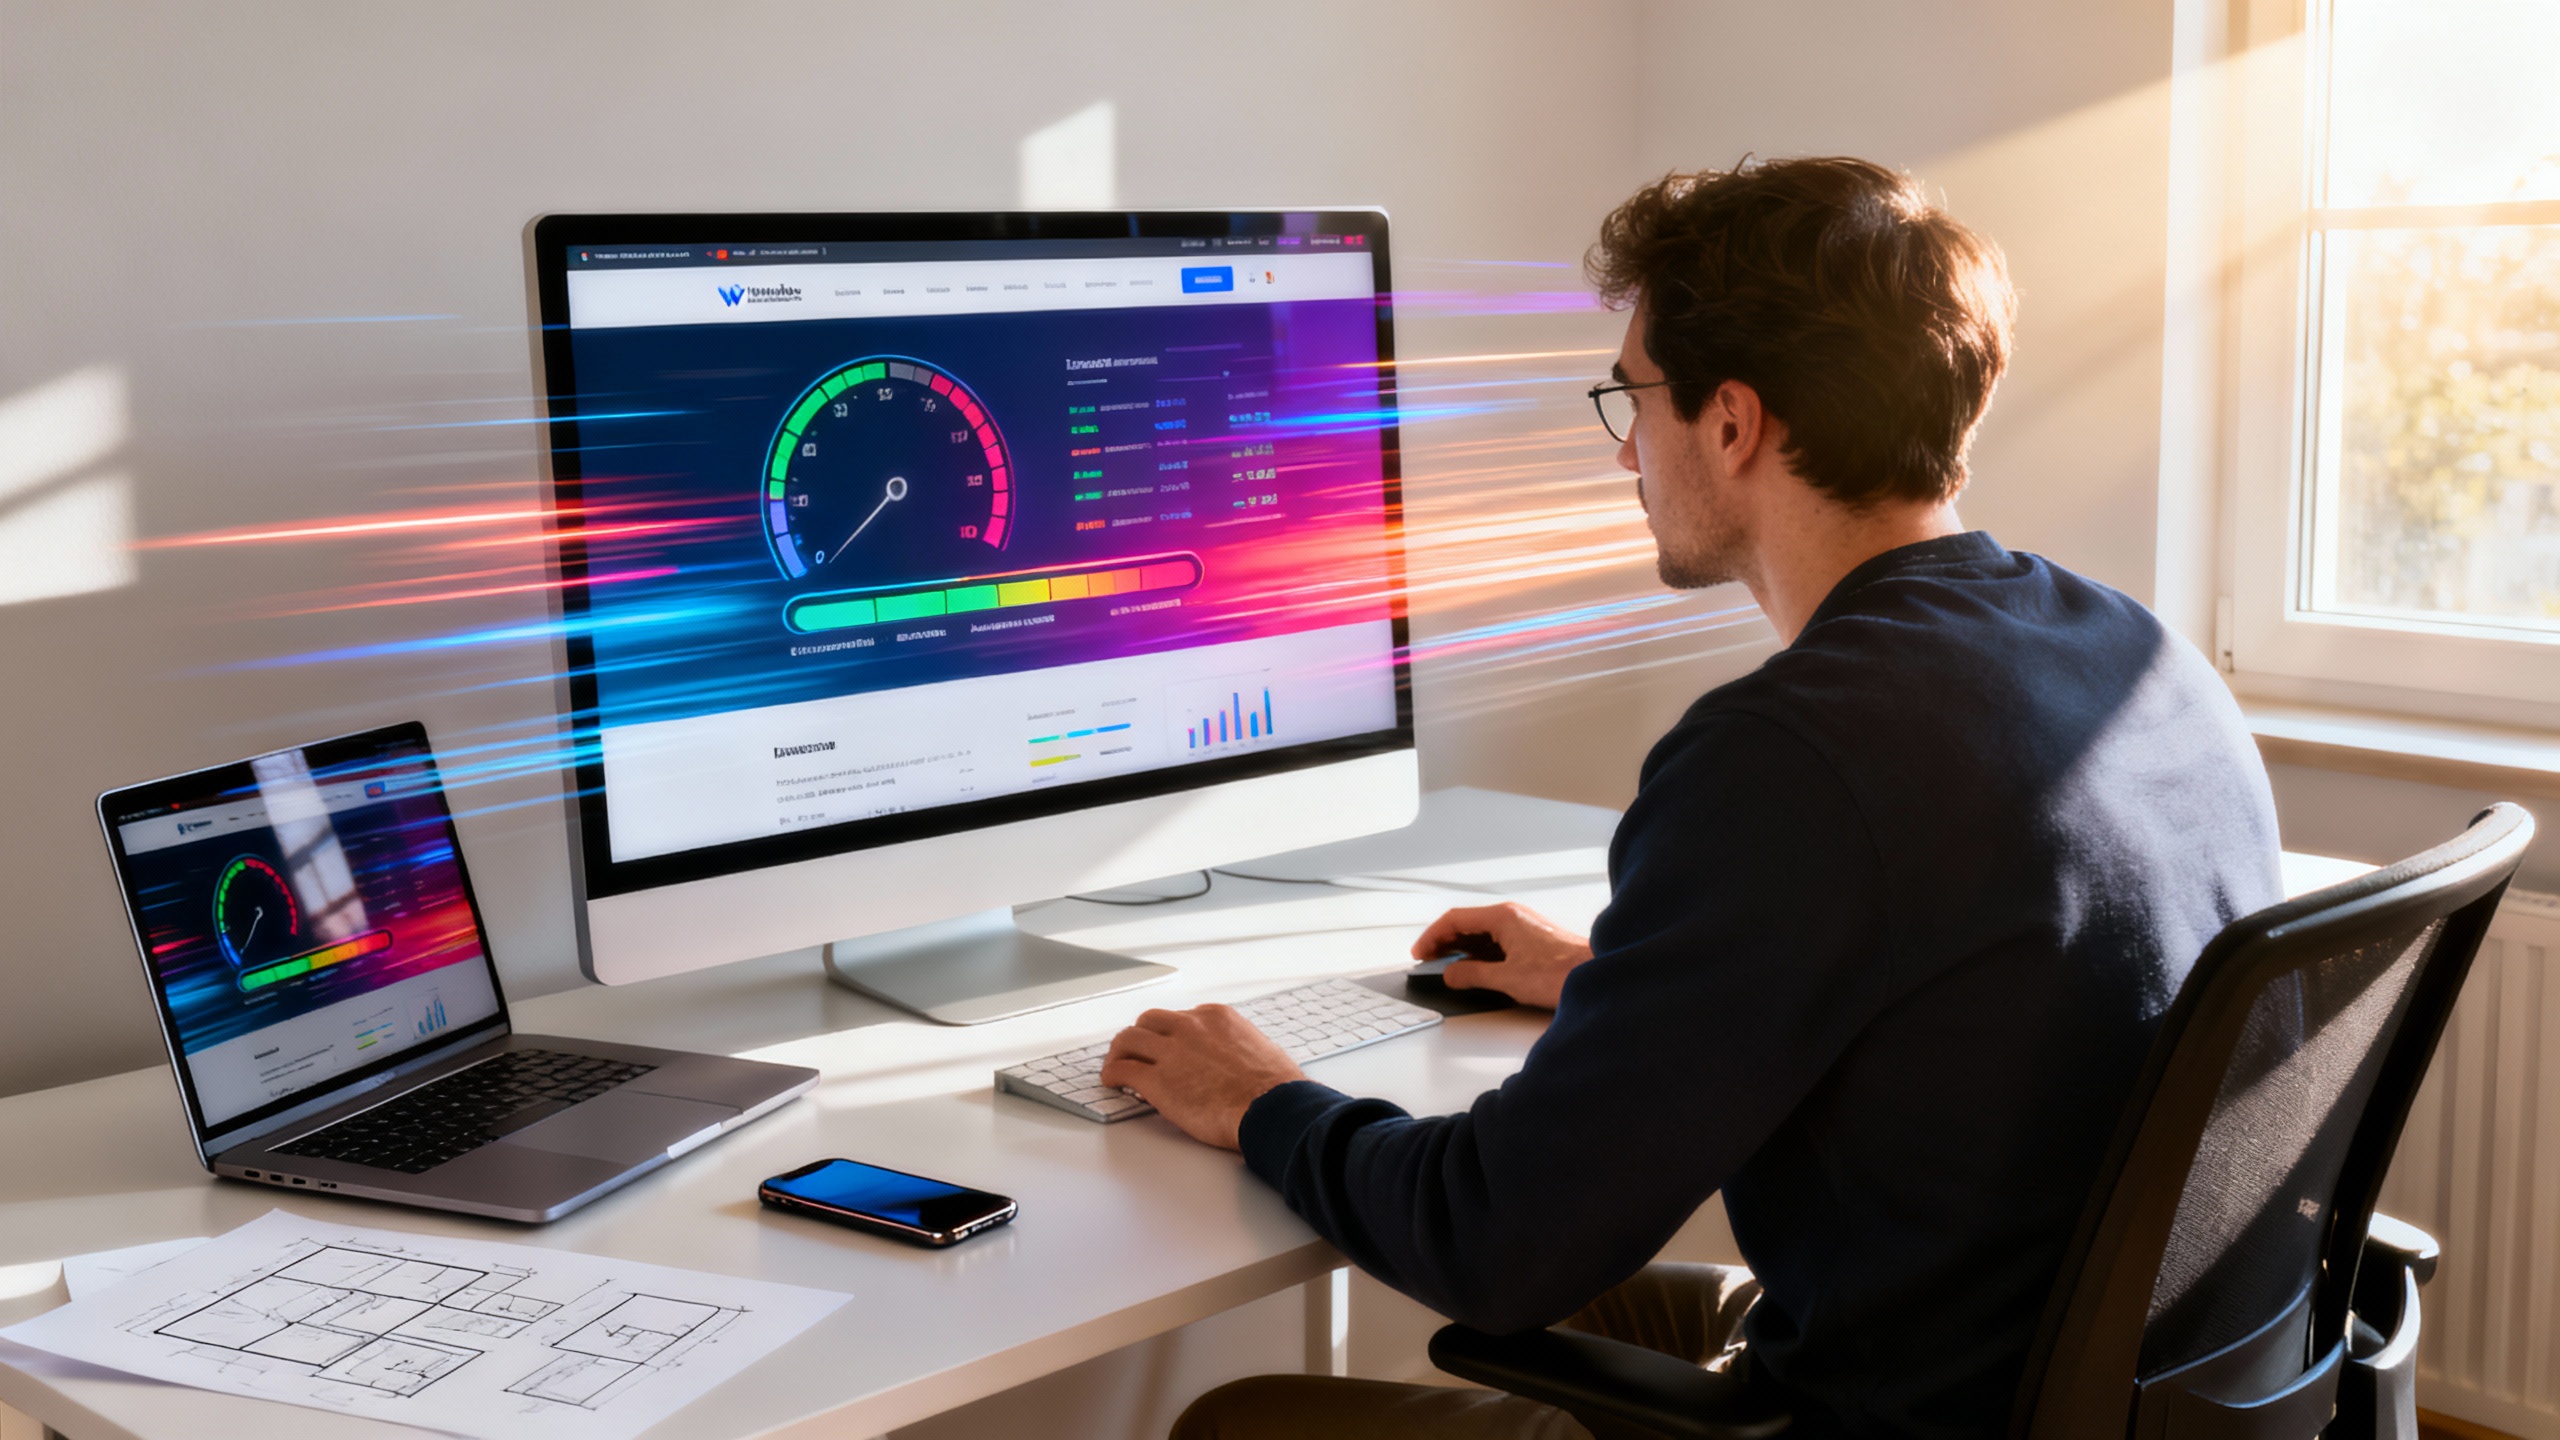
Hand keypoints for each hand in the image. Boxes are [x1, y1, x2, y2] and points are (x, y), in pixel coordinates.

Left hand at [1100, 1004, 1306, 1149]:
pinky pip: (1122, 1069)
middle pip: (1150, 1021)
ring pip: (1128, 1038)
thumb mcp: (1262, 1050)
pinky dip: (1111, 1073)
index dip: (1172, 1033)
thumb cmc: (1275, 1088)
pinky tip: (1111, 1081)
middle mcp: (1190, 1026)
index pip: (1182, 1016)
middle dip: (1142, 1035)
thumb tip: (1240, 1059)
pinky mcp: (1157, 1080)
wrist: (1271, 1109)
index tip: (1168, 1045)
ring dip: (1119, 1051)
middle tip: (1137, 1050)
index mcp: (1216, 1017)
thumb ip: (1240, 1048)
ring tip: (1115, 1063)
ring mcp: (1171, 1051)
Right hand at [1410, 902, 1592, 1010]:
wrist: (1595, 974)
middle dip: (1444, 942)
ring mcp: (1522, 927)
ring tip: (1447, 967)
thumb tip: (1452, 974)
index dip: (1432, 937)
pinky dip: (1478, 953)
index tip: (1420, 953)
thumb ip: (1472, 975)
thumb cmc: (1561, 972)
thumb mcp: (1507, 978)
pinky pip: (1496, 941)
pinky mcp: (1531, 940)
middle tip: (1428, 961)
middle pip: (1467, 924)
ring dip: (1461, 948)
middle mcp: (1512, 916)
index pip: (1455, 920)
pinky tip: (1474, 968)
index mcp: (1503, 917)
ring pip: (1481, 933)